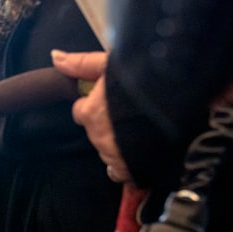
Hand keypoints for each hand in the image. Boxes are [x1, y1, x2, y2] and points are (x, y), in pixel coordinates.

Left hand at [51, 50, 130, 182]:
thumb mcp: (111, 64)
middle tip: (130, 115)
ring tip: (141, 132)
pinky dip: (127, 167)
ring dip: (120, 145)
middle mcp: (97, 136)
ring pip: (108, 152)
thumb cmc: (142, 80)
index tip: (110, 102)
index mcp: (89, 113)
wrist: (177, 102)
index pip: (81, 112)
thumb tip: (55, 57)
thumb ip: (82, 64)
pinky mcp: (130, 171)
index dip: (94, 106)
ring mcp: (113, 156)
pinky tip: (140, 157)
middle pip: (96, 132)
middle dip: (108, 126)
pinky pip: (122, 174)